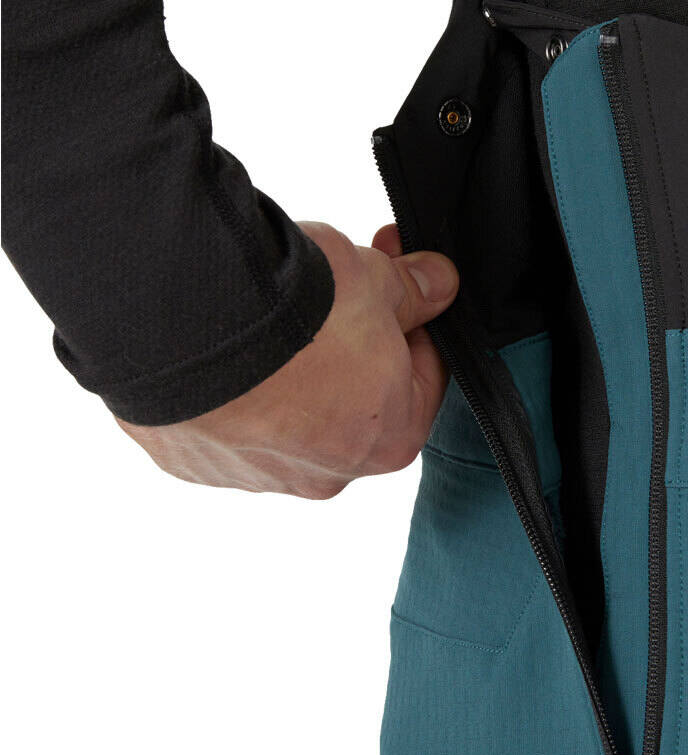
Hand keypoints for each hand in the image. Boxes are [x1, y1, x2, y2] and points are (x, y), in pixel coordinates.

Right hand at [115, 222, 458, 496]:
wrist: (182, 324)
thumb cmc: (295, 311)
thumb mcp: (372, 280)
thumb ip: (412, 290)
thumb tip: (438, 284)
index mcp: (389, 438)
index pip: (423, 378)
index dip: (414, 320)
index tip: (398, 280)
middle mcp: (323, 474)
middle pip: (352, 401)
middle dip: (349, 344)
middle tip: (333, 288)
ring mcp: (252, 474)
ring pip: (283, 417)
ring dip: (284, 371)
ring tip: (265, 310)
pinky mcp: (190, 462)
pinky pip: (221, 422)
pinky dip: (227, 386)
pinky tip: (219, 339)